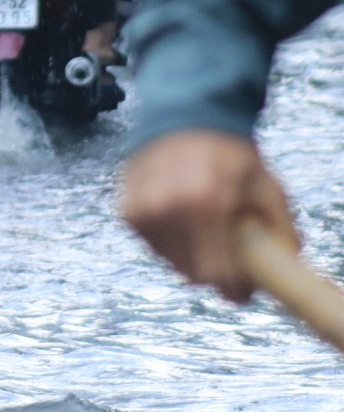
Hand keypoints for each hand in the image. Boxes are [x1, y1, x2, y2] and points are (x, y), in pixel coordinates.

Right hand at [121, 130, 299, 303]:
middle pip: (192, 273)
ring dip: (191, 258)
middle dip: (214, 274)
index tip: (244, 291)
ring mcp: (143, 210)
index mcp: (205, 200)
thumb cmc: (229, 153)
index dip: (233, 287)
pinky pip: (153, 247)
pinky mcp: (128, 212)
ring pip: (172, 263)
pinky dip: (171, 244)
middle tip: (229, 261)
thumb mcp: (265, 184)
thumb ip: (279, 226)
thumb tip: (284, 265)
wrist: (184, 120)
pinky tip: (184, 224)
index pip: (216, 270)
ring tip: (206, 233)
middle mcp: (167, 207)